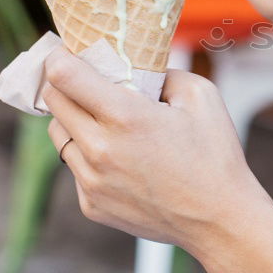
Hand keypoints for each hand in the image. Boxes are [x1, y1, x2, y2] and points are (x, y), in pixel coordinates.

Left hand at [42, 47, 272, 251]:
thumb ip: (163, 73)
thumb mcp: (201, 96)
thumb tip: (137, 67)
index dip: (60, 57)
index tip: (68, 52)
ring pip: (58, 134)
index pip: (64, 75)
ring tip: (104, 121)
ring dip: (74, 120)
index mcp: (126, 117)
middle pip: (53, 101)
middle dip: (64, 84)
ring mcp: (91, 181)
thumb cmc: (215, 156)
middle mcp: (100, 149)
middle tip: (83, 79)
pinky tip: (121, 159)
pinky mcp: (91, 205)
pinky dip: (89, 155)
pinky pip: (75, 167)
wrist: (220, 220)